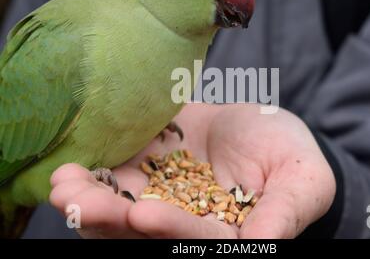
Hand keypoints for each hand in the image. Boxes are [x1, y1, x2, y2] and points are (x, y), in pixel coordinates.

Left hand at [50, 103, 335, 237]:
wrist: (266, 128)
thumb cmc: (293, 158)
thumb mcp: (301, 182)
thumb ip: (282, 214)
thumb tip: (263, 245)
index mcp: (223, 234)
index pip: (197, 241)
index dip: (172, 231)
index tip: (143, 214)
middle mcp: (185, 220)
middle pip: (143, 233)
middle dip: (110, 220)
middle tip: (78, 203)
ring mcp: (162, 193)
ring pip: (120, 208)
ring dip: (89, 200)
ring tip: (63, 186)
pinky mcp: (149, 164)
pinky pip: (117, 173)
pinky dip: (93, 172)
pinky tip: (68, 165)